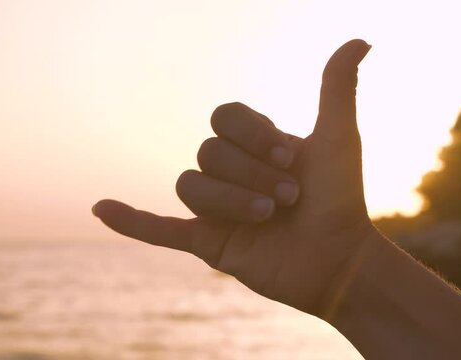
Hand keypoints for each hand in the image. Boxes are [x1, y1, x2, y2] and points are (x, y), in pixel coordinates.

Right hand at [92, 39, 373, 317]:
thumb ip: (337, 87)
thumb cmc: (342, 199)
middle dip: (252, 173)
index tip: (291, 155)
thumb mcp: (339, 137)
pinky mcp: (207, 243)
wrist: (341, 261)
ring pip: (190, 185)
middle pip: (208, 153)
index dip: (251, 133)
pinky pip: (159, 229)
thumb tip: (360, 40)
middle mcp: (232, 173)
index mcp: (254, 145)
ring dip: (231, 200)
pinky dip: (130, 221)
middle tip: (291, 196)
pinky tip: (100, 208)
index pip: (225, 118)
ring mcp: (217, 208)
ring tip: (269, 216)